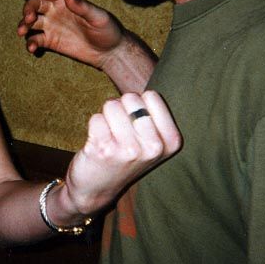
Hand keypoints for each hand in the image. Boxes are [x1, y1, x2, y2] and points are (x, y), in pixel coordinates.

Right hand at [16, 0, 122, 67]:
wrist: (109, 52)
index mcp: (66, 0)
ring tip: (22, 32)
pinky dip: (30, 43)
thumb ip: (83, 7)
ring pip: (30, 22)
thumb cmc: (108, 30)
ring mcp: (51, 26)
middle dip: (27, 9)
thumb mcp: (99, 17)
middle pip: (34, 5)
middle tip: (28, 19)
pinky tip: (32, 48)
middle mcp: (55, 11)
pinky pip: (35, 40)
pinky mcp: (50, 41)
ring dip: (23, 26)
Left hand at [61, 91, 181, 216]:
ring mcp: (128, 149)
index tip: (136, 125)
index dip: (138, 105)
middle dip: (121, 109)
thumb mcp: (151, 142)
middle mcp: (153, 146)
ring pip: (111, 104)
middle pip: (131, 98)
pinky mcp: (103, 149)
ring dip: (106, 117)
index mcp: (171, 141)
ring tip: (109, 138)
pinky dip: (93, 126)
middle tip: (119, 133)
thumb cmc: (124, 158)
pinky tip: (98, 144)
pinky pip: (95, 117)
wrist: (96, 190)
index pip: (152, 96)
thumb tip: (145, 73)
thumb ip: (153, 115)